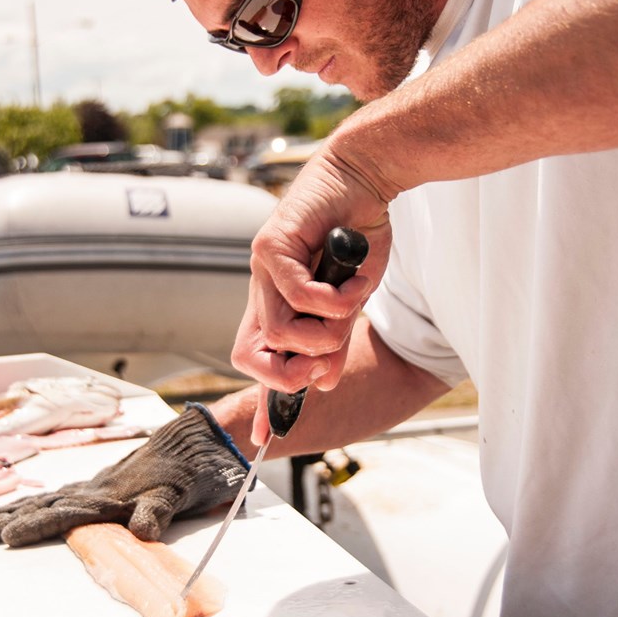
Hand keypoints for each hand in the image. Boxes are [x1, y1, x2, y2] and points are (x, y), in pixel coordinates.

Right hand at [0, 405, 249, 546]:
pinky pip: (68, 495)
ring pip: (55, 499)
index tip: (10, 536)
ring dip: (24, 511)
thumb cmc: (192, 470)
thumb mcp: (179, 494)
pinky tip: (35, 505)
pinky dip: (46, 502)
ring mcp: (103, 484)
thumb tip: (142, 531)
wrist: (201, 440)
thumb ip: (158, 510)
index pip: (67, 513)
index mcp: (111, 495)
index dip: (39, 525)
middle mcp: (100, 488)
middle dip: (16, 519)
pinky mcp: (110, 483)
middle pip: (50, 505)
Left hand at [231, 138, 393, 443]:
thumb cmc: (358, 235)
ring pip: (278, 331)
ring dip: (324, 334)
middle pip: (253, 355)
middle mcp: (262, 288)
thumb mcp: (352, 300)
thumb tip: (322, 381)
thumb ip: (334, 339)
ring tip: (350, 306)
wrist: (364, 180)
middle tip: (325, 362)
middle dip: (291, 374)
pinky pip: (298, 295)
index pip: (258, 359)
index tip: (266, 436)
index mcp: (277, 303)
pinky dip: (334, 300)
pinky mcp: (271, 244)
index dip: (262, 400)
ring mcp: (262, 266)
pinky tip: (353, 283)